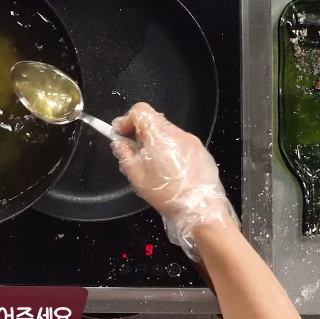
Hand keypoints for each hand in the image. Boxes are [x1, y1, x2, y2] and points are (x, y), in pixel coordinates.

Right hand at [111, 103, 238, 259]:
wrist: (200, 207)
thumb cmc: (168, 193)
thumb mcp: (136, 175)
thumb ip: (124, 154)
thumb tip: (119, 143)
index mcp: (159, 135)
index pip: (140, 110)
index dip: (127, 120)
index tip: (121, 133)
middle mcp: (177, 133)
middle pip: (153, 120)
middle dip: (139, 132)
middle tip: (133, 150)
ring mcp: (191, 141)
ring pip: (166, 132)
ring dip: (155, 141)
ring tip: (151, 163)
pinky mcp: (199, 150)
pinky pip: (179, 143)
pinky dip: (169, 149)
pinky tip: (168, 169)